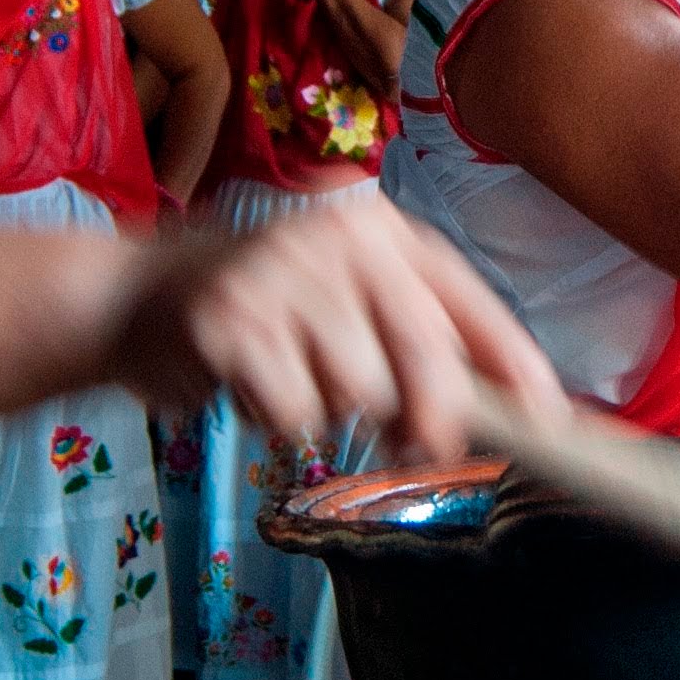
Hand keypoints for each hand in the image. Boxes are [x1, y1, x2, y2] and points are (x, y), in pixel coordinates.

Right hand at [102, 198, 560, 460]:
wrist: (129, 297)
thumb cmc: (260, 313)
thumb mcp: (346, 304)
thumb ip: (415, 344)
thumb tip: (505, 412)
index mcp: (383, 231)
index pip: (469, 303)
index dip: (515, 365)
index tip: (551, 422)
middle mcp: (341, 236)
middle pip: (426, 353)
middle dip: (434, 420)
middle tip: (418, 448)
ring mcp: (282, 271)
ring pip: (359, 391)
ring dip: (332, 414)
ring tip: (293, 382)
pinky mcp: (231, 318)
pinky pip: (294, 411)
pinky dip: (278, 421)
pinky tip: (251, 387)